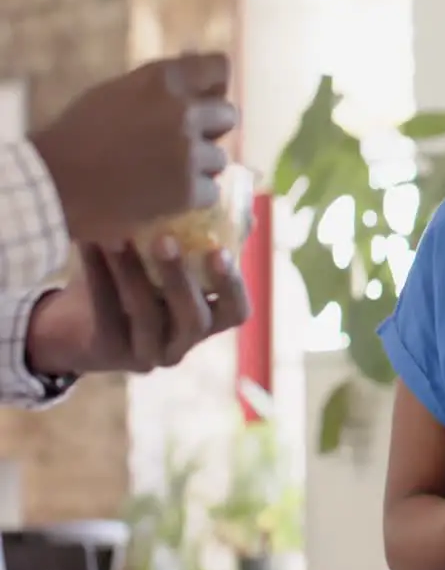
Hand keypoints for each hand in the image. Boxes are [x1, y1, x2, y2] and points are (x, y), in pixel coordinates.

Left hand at [26, 236, 250, 374]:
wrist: (72, 322)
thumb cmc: (136, 282)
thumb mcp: (171, 264)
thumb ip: (206, 243)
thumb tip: (247, 216)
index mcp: (207, 321)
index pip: (236, 312)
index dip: (232, 286)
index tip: (219, 251)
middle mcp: (182, 344)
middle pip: (193, 319)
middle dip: (180, 279)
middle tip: (165, 240)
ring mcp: (146, 353)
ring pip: (146, 316)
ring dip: (133, 272)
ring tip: (116, 235)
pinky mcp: (107, 352)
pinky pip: (106, 314)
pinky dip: (98, 276)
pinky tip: (89, 245)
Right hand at [29, 53, 238, 243]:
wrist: (54, 184)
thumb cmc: (78, 136)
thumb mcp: (117, 94)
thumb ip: (160, 88)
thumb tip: (200, 81)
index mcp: (163, 80)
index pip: (218, 68)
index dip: (215, 87)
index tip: (208, 99)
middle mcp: (184, 111)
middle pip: (228, 116)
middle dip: (210, 130)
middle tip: (182, 144)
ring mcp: (189, 151)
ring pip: (219, 158)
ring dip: (199, 168)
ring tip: (162, 174)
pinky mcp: (190, 189)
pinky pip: (211, 191)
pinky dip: (192, 198)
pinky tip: (163, 196)